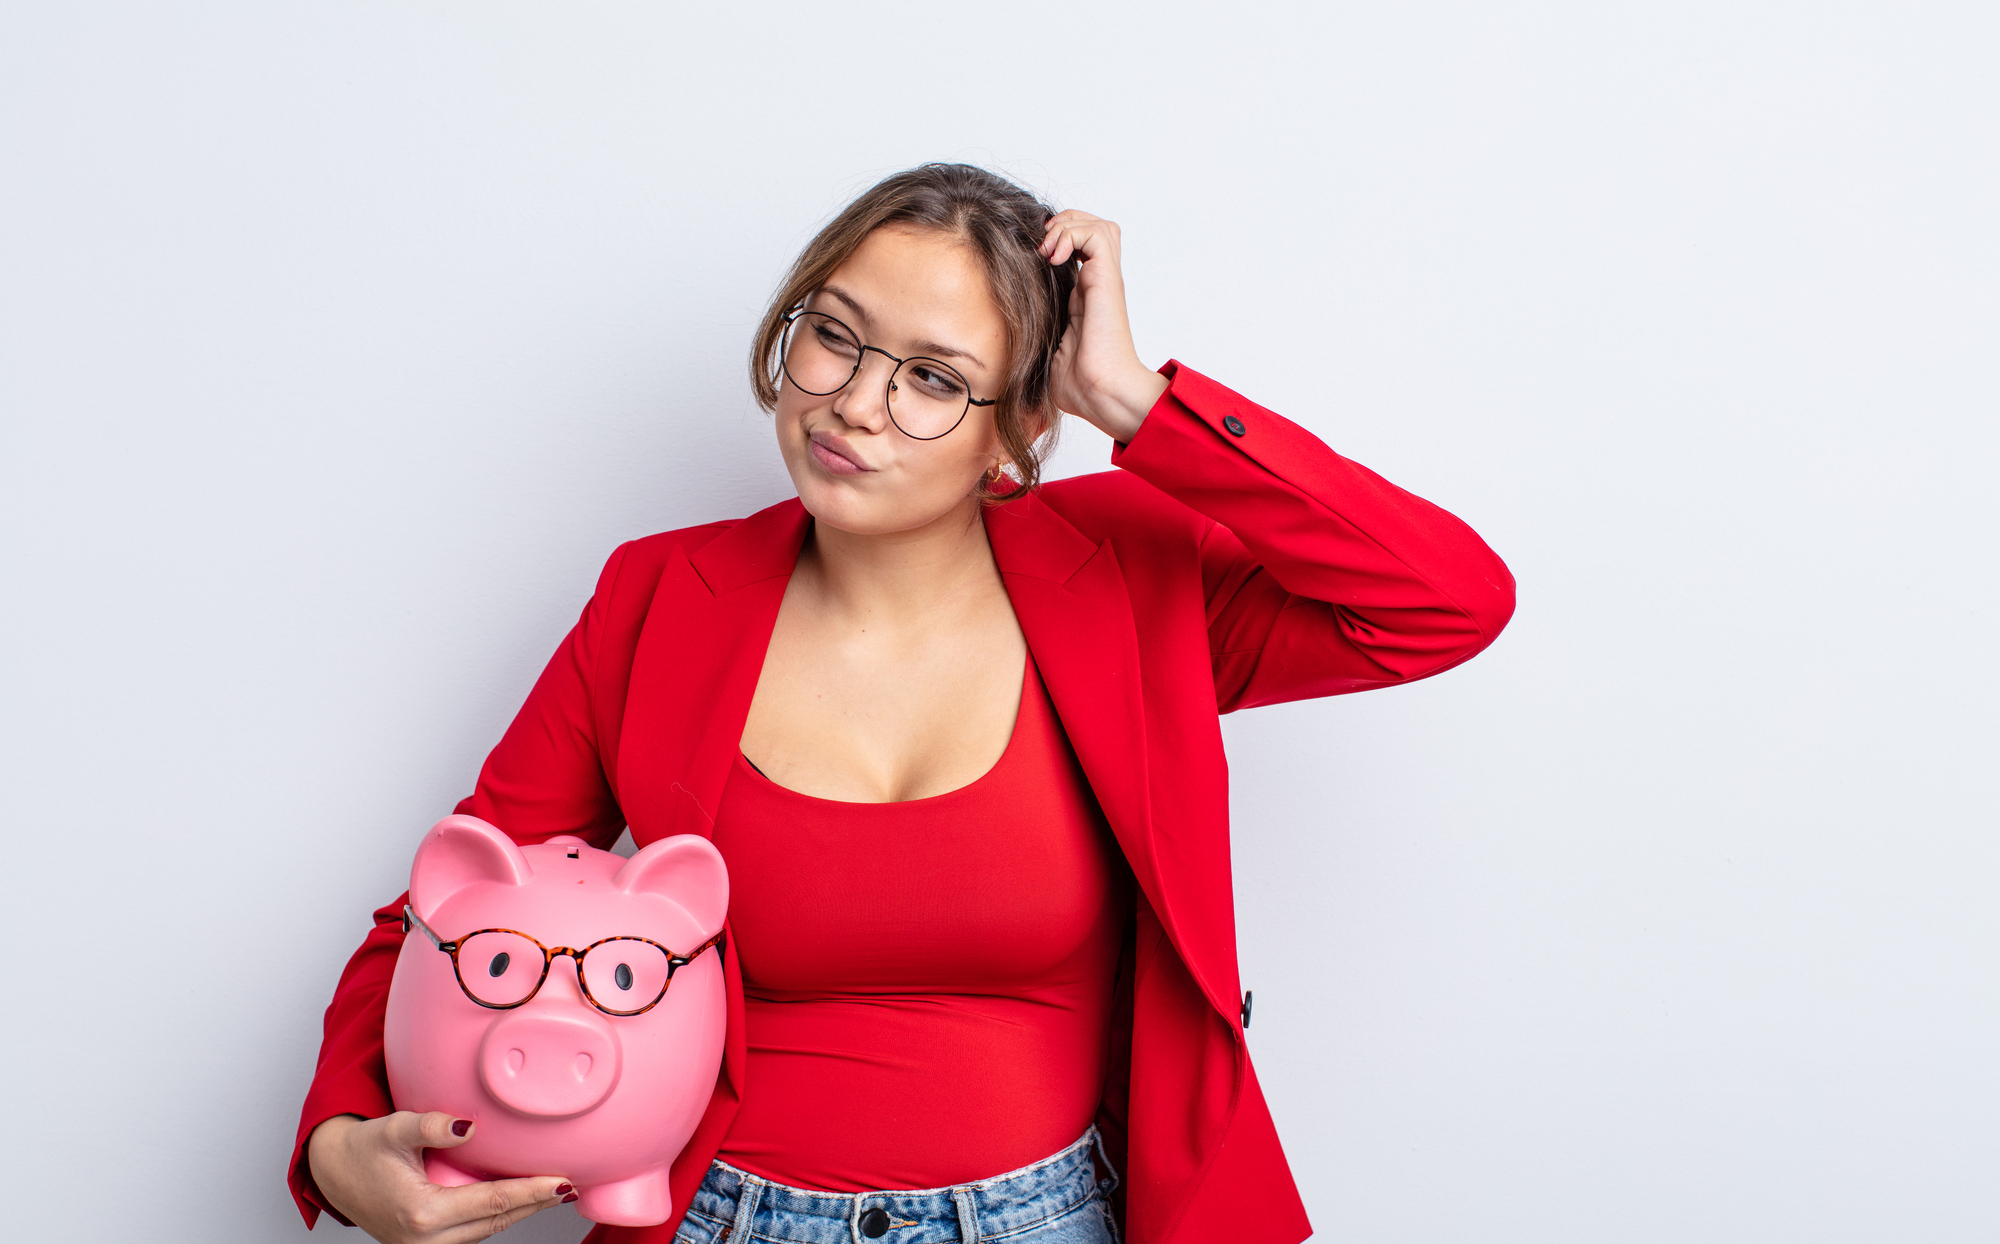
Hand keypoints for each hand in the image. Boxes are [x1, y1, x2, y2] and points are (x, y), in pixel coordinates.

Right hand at [307, 1112, 572, 1243]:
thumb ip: (430, 1126)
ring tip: (553, 1192)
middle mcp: (425, 1239)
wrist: (334, 1172)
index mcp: (421, 1214)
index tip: (561, 1182)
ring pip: (487, 1231)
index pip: (491, 1203)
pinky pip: (473, 1232)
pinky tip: (519, 1200)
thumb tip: (467, 1126)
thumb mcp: (394, 1129)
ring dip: (520, 1212)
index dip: (530, 1192)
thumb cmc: (363, 1150)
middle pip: (496, 1222)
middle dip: (534, 1204)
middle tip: (570, 1186)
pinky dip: (498, 1216)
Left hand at [1040, 210, 1168, 443]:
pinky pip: (1097, 235)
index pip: (1078, 249)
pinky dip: (1073, 234)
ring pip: (1098, 225)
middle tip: (1040, 245)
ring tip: (1049, 247)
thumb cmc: (1080, 385)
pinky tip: (1054, 256)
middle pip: (1093, 228)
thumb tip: (1006, 348)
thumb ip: (1034, 339)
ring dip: (1069, 225)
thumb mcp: (1045, 354)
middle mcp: (1097, 285)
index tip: (1031, 256)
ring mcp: (1104, 281)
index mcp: (1084, 297)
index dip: (1057, 241)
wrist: (1101, 393)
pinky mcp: (1107, 281)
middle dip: (1063, 225)